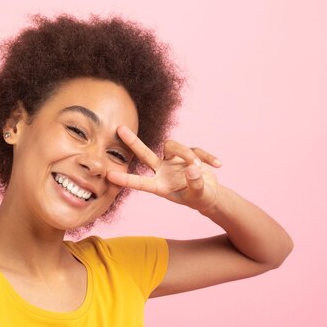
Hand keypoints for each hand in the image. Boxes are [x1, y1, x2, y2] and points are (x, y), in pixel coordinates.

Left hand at [107, 125, 221, 211]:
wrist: (210, 194)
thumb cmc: (200, 198)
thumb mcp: (200, 195)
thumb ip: (195, 184)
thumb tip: (192, 169)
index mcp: (160, 186)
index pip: (140, 182)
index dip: (125, 178)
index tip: (109, 175)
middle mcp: (162, 171)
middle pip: (144, 154)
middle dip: (133, 142)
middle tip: (119, 129)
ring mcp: (172, 161)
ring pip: (174, 146)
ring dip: (189, 155)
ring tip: (201, 168)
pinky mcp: (185, 154)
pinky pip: (195, 149)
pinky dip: (206, 156)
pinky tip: (217, 164)